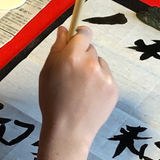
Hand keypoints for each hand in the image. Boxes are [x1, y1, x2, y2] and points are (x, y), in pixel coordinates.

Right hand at [38, 26, 117, 148]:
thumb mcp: (46, 72)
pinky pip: (106, 77)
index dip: (80, 34)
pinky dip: (98, 83)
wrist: (68, 130)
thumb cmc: (52, 101)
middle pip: (90, 48)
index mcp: (71, 57)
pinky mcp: (113, 88)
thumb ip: (56, 48)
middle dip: (82, 55)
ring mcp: (105, 76)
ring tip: (80, 88)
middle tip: (72, 73)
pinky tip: (88, 96)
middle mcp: (90, 63)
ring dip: (91, 69)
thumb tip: (64, 30)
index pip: (84, 33)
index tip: (77, 37)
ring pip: (99, 63)